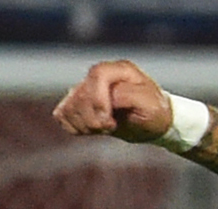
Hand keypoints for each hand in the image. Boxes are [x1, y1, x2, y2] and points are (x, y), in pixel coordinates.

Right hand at [52, 60, 170, 142]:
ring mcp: (85, 87)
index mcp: (119, 69)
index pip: (97, 76)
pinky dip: (74, 126)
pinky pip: (62, 115)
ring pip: (69, 106)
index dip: (99, 101)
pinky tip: (92, 129)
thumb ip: (126, 96)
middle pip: (80, 93)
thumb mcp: (150, 105)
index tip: (110, 122)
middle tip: (112, 127)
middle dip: (93, 118)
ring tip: (105, 128)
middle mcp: (99, 74)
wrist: (154, 122)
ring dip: (85, 124)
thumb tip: (106, 97)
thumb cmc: (156, 113)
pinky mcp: (76, 103)